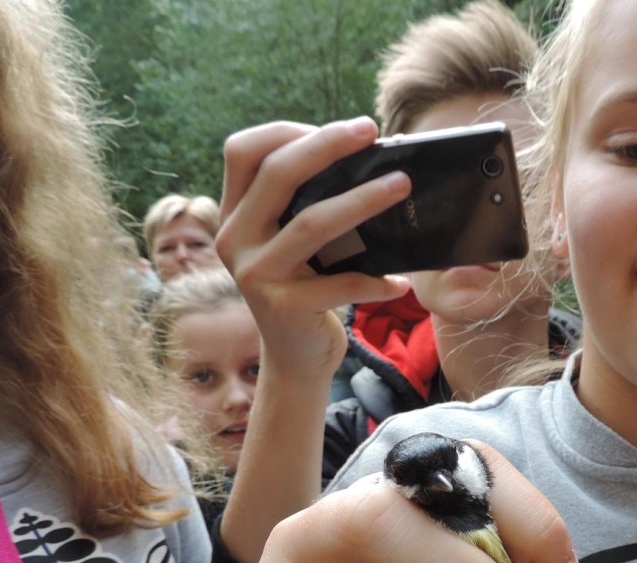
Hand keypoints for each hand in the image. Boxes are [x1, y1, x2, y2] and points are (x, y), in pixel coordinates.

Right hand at [217, 117, 412, 378]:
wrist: (296, 359)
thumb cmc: (307, 289)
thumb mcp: (294, 243)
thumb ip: (305, 204)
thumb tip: (368, 158)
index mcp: (234, 216)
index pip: (242, 151)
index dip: (287, 131)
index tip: (340, 129)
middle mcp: (234, 241)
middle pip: (278, 174)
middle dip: (328, 145)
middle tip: (373, 131)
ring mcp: (256, 275)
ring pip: (313, 223)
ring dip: (363, 200)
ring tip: (402, 185)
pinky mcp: (285, 307)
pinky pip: (341, 284)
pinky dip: (377, 282)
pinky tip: (402, 282)